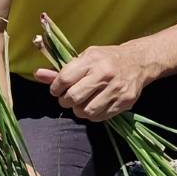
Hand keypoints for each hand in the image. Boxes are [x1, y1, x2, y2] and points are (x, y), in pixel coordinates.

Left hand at [33, 43, 148, 121]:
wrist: (139, 62)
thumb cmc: (106, 59)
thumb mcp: (85, 58)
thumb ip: (62, 70)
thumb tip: (38, 75)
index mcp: (92, 60)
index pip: (64, 79)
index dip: (55, 88)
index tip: (57, 90)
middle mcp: (104, 74)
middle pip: (73, 98)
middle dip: (65, 101)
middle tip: (68, 99)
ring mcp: (116, 89)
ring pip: (86, 111)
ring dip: (79, 110)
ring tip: (81, 104)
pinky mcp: (124, 102)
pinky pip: (100, 117)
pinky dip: (93, 115)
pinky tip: (94, 106)